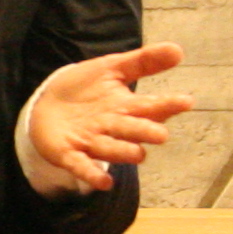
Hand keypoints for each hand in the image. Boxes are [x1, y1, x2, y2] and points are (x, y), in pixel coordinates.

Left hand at [25, 43, 195, 191]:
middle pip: (132, 130)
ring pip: (111, 149)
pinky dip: (92, 174)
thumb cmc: (84, 89)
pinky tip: (104, 183)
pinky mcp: (69, 154)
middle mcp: (111, 127)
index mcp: (124, 107)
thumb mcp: (112, 68)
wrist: (46, 103)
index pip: (149, 106)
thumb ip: (143, 61)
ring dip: (123, 152)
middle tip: (161, 135)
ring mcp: (91, 142)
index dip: (167, 104)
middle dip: (145, 132)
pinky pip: (82, 165)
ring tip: (138, 154)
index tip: (186, 101)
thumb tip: (178, 50)